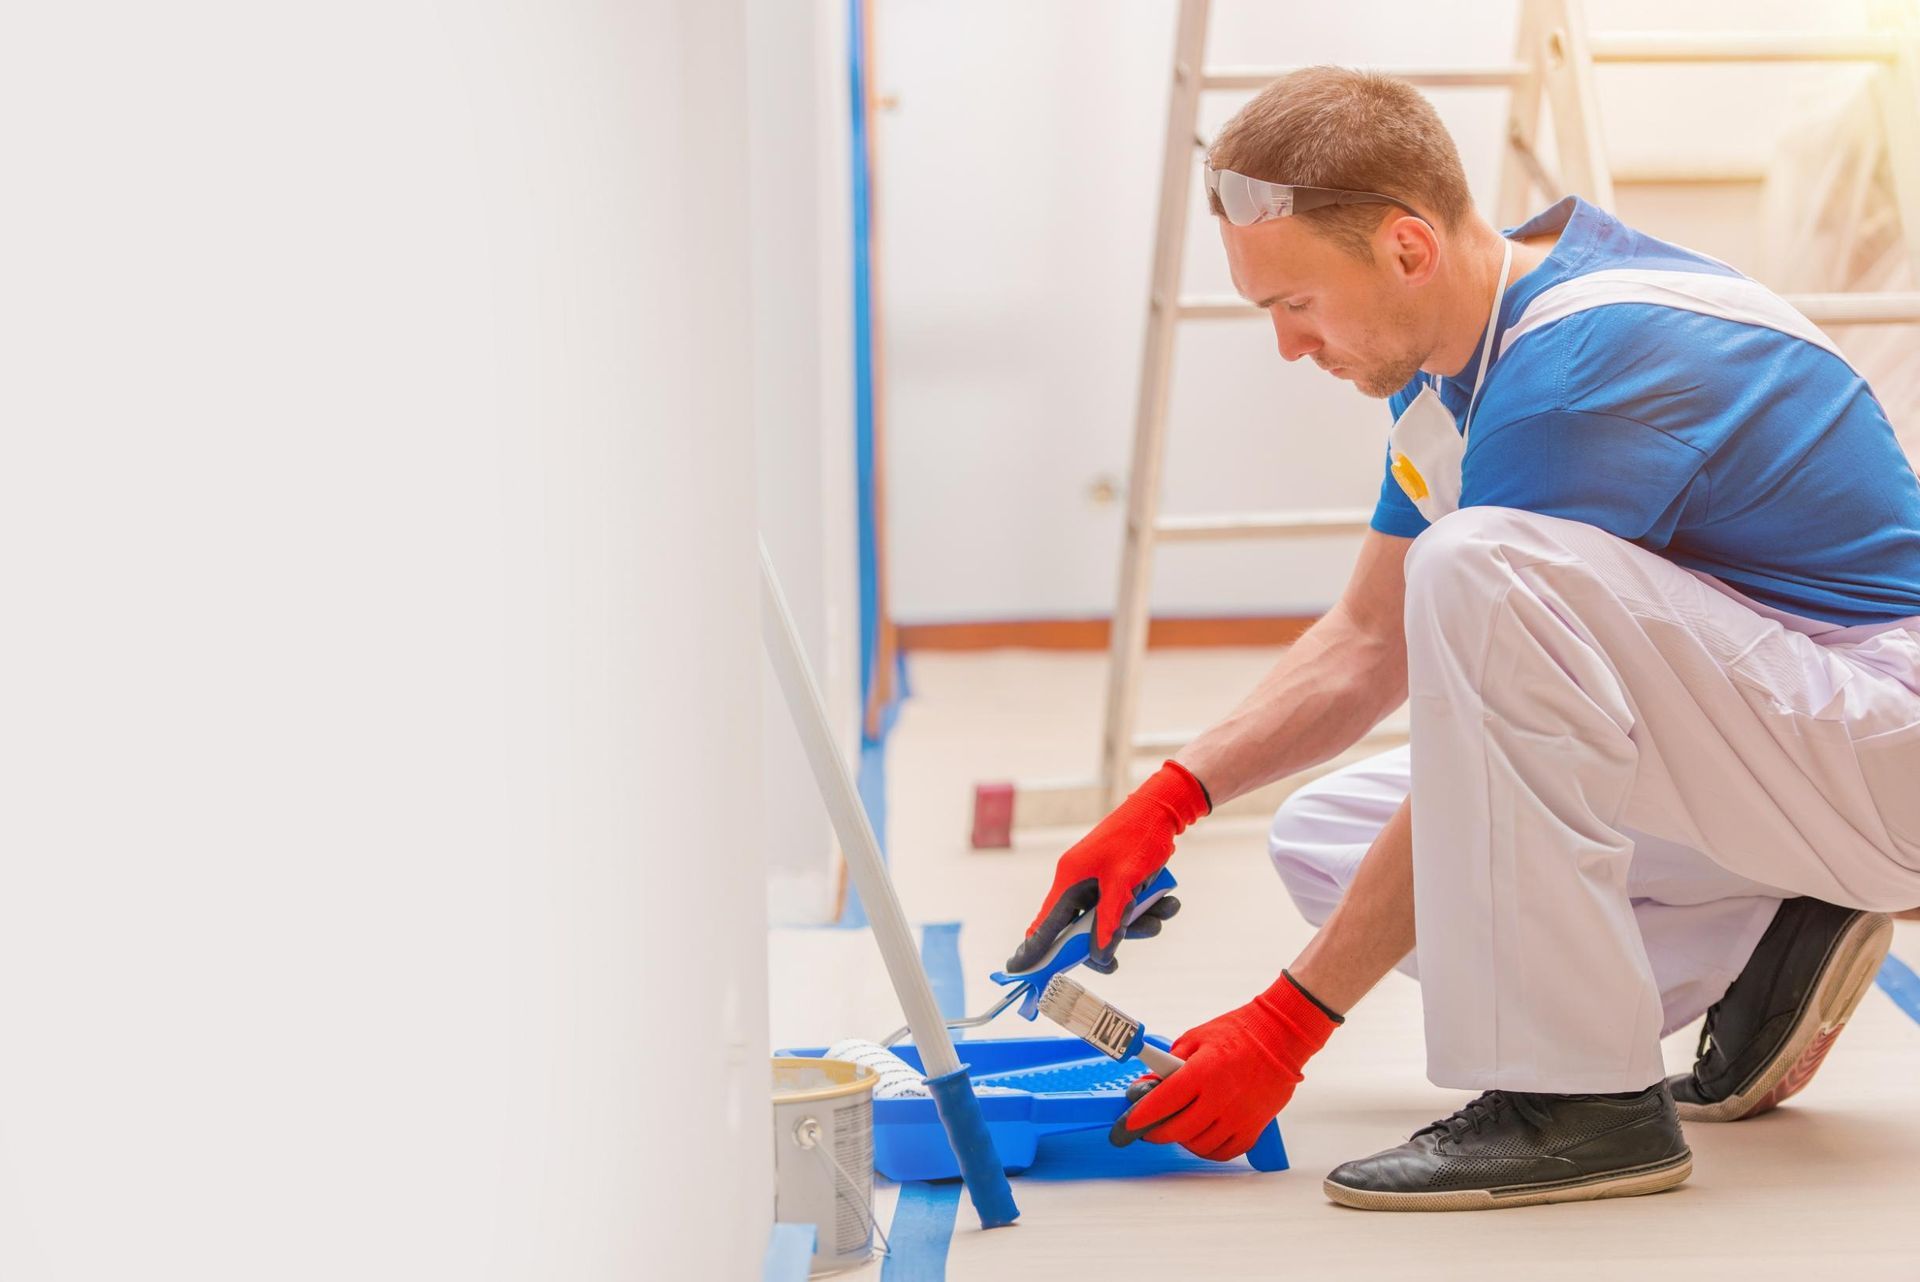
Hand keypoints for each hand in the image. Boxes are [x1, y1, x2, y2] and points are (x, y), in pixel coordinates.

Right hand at [1006, 760, 1207, 973]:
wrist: (1162, 809)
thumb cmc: (1138, 839)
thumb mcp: (1124, 884)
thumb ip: (1110, 922)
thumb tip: (1099, 957)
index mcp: (1069, 880)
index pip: (1044, 924)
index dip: (1032, 949)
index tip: (1017, 971)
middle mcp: (1078, 882)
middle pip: (1082, 929)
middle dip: (1106, 942)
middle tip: (1114, 964)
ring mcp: (1097, 881)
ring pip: (1109, 920)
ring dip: (1136, 924)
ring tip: (1159, 915)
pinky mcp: (1116, 879)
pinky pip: (1125, 906)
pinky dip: (1146, 909)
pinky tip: (1167, 901)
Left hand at [1115, 972, 1337, 1161]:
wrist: (1281, 1037)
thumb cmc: (1239, 1033)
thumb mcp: (1196, 1038)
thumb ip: (1169, 1063)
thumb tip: (1148, 1084)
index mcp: (1203, 1072)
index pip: (1163, 1102)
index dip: (1141, 1116)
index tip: (1129, 1123)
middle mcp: (1221, 1098)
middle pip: (1179, 1130)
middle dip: (1157, 1132)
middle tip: (1150, 1128)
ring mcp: (1239, 1116)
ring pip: (1200, 1145)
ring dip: (1183, 1140)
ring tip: (1178, 1127)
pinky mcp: (1254, 1127)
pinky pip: (1225, 1152)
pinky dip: (1208, 1149)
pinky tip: (1201, 1137)